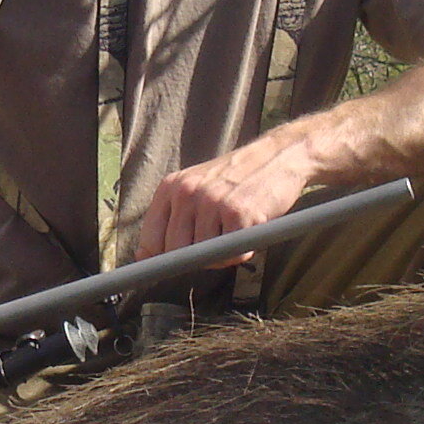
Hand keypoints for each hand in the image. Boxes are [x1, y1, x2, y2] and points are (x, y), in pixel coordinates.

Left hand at [137, 133, 316, 257]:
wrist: (279, 156)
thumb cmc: (236, 178)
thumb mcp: (195, 188)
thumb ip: (171, 218)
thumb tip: (143, 257)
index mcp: (171, 187)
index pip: (150, 240)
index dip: (160, 260)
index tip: (171, 266)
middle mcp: (187, 193)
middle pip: (175, 253)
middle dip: (195, 259)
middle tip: (215, 245)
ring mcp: (212, 203)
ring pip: (205, 256)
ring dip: (222, 256)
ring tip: (235, 232)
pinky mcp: (238, 214)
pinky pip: (232, 254)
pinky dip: (242, 252)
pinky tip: (248, 230)